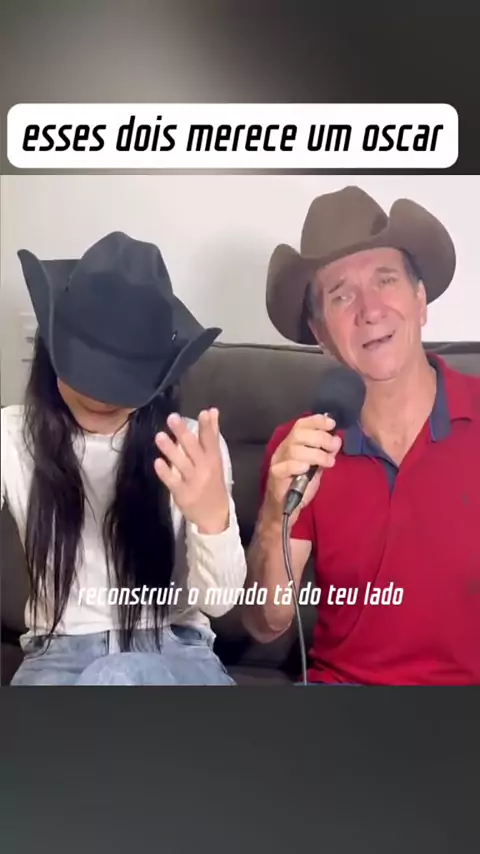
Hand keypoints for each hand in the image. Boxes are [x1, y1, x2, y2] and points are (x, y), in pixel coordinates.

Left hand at [154, 408, 229, 534]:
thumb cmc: (213, 482)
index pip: (211, 440)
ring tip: (160, 436)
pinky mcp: (182, 494)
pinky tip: (157, 462)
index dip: (208, 426)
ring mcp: (193, 482)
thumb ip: (211, 434)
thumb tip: (212, 410)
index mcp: (214, 459)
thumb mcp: (215, 459)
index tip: (203, 412)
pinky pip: (173, 482)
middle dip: (183, 433)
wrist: (214, 515)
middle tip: (172, 418)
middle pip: (193, 449)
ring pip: (181, 464)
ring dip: (171, 450)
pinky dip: (165, 473)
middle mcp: (205, 469)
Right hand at [265, 414, 341, 522]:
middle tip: (333, 446)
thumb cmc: (299, 486)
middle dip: (320, 437)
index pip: (300, 425)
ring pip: (295, 450)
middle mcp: (283, 450)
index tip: (332, 423)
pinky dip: (299, 465)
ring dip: (316, 454)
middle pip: (298, 434)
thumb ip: (325, 454)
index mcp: (292, 444)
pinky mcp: (276, 476)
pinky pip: (287, 466)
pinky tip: (309, 469)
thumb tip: (337, 440)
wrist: (284, 509)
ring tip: (329, 462)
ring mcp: (278, 463)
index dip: (316, 421)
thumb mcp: (316, 467)